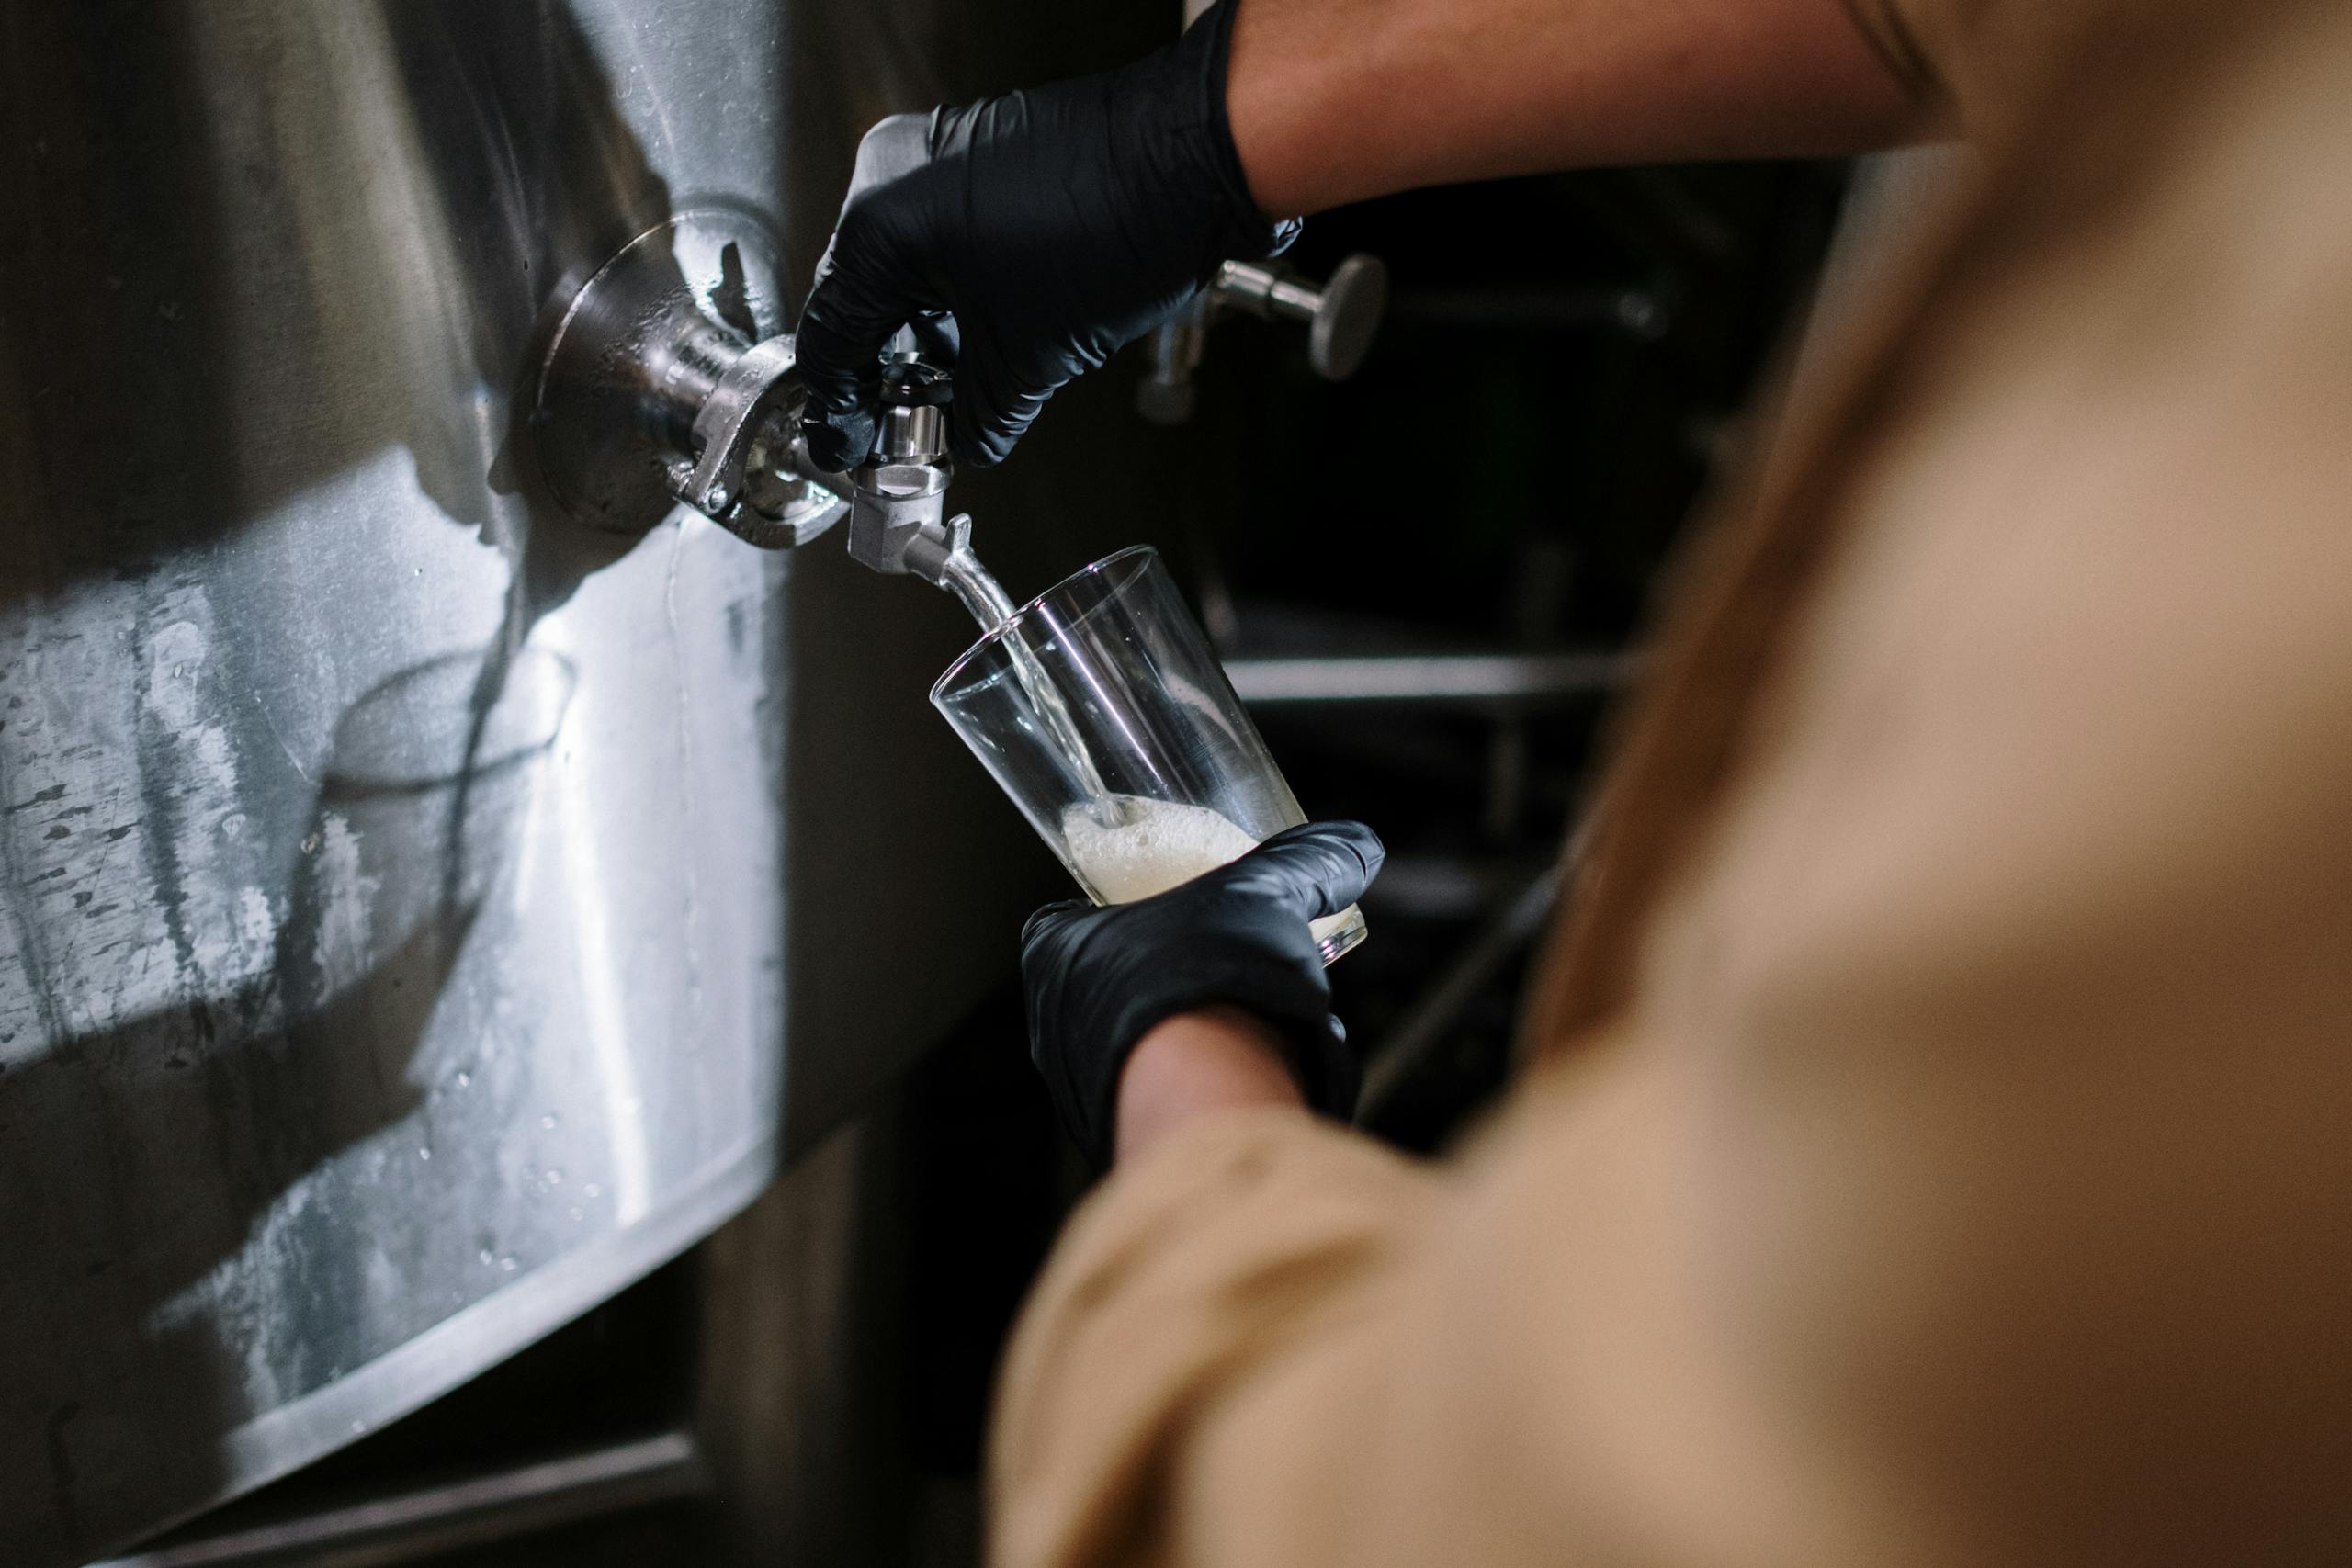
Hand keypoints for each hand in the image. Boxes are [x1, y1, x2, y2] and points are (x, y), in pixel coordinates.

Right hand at [794, 0, 1294, 471]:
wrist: (1192, 160)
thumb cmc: (1118, 226)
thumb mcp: (1031, 356)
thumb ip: (978, 413)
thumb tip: (965, 440)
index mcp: (881, 228)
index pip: (831, 337)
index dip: (840, 407)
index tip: (849, 442)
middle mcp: (893, 177)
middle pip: (861, 300)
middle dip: (886, 373)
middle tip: (904, 428)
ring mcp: (932, 154)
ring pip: (900, 269)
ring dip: (922, 336)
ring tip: (951, 393)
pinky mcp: (973, 150)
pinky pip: (935, 236)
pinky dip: (950, 294)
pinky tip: (978, 340)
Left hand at [1021, 820, 1382, 1166]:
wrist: (1209, 1100)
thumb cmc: (1205, 980)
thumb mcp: (1263, 898)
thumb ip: (1305, 864)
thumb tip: (1356, 845)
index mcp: (1055, 951)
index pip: (1076, 915)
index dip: (1128, 904)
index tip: (1178, 902)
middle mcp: (1053, 1022)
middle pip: (1117, 980)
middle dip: (1178, 972)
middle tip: (1231, 958)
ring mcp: (1083, 1087)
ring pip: (1141, 1045)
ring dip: (1196, 1032)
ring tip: (1257, 1017)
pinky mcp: (1124, 1134)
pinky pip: (1165, 1098)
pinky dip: (1205, 1082)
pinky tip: (1255, 1070)